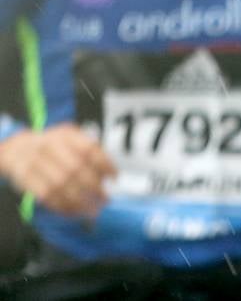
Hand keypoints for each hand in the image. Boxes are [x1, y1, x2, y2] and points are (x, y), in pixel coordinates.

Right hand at [0, 124, 114, 217]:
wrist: (17, 149)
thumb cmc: (53, 145)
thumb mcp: (71, 137)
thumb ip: (90, 149)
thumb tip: (108, 172)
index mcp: (65, 135)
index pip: (89, 149)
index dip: (105, 165)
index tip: (115, 178)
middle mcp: (49, 147)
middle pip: (75, 169)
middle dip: (94, 187)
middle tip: (106, 199)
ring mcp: (35, 163)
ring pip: (60, 185)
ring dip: (80, 201)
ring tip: (93, 211)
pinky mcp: (26, 180)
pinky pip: (46, 196)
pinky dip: (63, 207)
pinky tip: (75, 212)